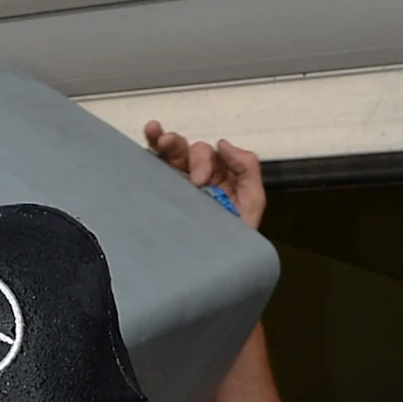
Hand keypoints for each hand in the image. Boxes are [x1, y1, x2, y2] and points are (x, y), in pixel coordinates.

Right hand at [141, 121, 266, 231]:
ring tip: (161, 139)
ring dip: (168, 141)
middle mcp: (197, 180)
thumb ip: (247, 167)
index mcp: (218, 179)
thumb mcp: (252, 201)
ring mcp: (177, 186)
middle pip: (192, 152)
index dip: (207, 159)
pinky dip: (151, 143)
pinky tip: (150, 133)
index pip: (212, 155)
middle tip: (194, 179)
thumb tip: (223, 144)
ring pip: (172, 154)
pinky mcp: (160, 195)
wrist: (211, 269)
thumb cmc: (234, 242)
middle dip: (193, 157)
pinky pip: (155, 165)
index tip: (202, 180)